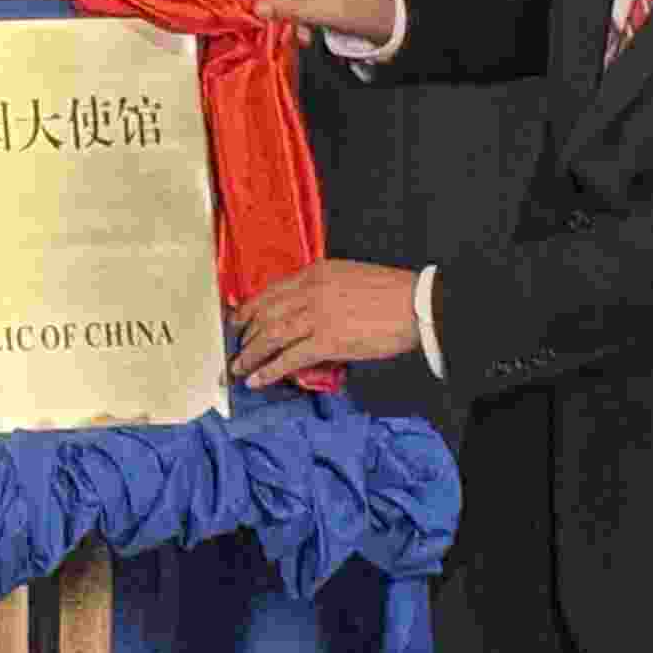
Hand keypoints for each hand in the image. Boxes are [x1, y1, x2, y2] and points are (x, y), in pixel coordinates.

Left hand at [228, 259, 421, 384]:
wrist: (417, 304)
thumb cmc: (390, 293)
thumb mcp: (348, 277)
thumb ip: (321, 289)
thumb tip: (302, 311)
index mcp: (315, 272)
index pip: (270, 292)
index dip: (248, 310)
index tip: (237, 322)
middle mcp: (310, 291)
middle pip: (264, 314)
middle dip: (244, 335)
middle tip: (235, 349)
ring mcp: (317, 316)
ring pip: (270, 336)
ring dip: (250, 355)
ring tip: (239, 368)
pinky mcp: (328, 341)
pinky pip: (289, 358)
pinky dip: (269, 371)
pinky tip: (258, 380)